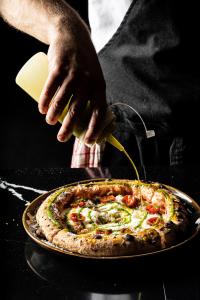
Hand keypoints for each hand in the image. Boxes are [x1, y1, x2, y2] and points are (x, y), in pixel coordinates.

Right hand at [38, 13, 106, 144]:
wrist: (72, 36)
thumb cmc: (83, 65)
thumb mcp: (94, 78)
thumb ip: (92, 96)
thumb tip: (85, 121)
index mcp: (100, 87)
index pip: (99, 112)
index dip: (94, 128)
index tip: (87, 141)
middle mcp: (88, 81)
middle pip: (78, 110)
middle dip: (68, 127)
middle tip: (61, 139)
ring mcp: (74, 73)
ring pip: (63, 99)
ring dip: (54, 115)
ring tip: (49, 123)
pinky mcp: (59, 66)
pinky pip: (51, 86)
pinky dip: (45, 100)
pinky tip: (42, 109)